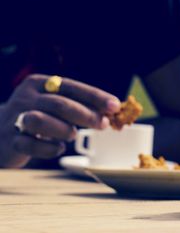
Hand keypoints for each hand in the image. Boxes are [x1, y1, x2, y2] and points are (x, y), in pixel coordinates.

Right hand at [0, 74, 120, 167]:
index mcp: (39, 83)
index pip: (72, 86)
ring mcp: (15, 118)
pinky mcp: (10, 140)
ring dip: (63, 129)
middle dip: (86, 115)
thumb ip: (80, 106)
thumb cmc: (39, 116)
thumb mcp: (56, 106)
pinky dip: (48, 149)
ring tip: (72, 134)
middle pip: (59, 103)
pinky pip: (29, 145)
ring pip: (39, 120)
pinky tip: (57, 148)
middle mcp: (26, 97)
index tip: (115, 106)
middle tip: (103, 125)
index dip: (95, 96)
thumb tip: (112, 113)